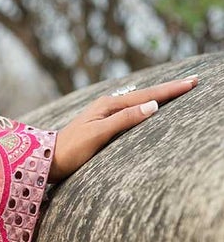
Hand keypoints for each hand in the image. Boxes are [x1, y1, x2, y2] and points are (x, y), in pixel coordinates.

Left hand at [48, 74, 197, 182]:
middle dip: (169, 88)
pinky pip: (132, 108)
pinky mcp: (104, 122)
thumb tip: (152, 106)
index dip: (170, 90)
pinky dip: (147, 103)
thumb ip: (124, 120)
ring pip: (139, 100)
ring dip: (159, 94)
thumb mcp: (98, 135)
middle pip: (145, 94)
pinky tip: (150, 103)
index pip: (147, 96)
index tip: (191, 83)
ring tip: (177, 88)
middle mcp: (108, 105)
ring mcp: (106, 113)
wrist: (48, 160)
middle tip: (193, 81)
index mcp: (109, 105)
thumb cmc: (71, 150)